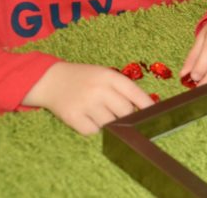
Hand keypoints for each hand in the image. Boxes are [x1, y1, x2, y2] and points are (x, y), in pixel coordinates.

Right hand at [22, 61, 154, 134]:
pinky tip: (88, 119)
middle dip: (127, 116)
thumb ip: (122, 88)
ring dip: (110, 123)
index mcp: (109, 76)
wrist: (50, 80)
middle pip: (125, 112)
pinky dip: (94, 129)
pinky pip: (93, 131)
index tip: (155, 115)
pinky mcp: (73, 117)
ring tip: (101, 114)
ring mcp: (86, 104)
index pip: (135, 93)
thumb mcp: (104, 74)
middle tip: (122, 116)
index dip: (147, 105)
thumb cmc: (84, 78)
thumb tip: (144, 108)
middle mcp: (99, 89)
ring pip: (110, 124)